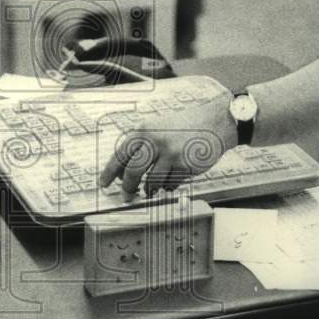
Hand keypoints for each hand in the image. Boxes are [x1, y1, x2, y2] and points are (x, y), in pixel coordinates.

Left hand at [98, 82, 237, 195]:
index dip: (109, 172)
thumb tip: (123, 173)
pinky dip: (168, 186)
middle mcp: (154, 141)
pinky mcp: (184, 166)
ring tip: (151, 189)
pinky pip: (169, 184)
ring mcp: (170, 154)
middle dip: (128, 188)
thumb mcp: (157, 128)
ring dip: (150, 190)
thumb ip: (140, 147)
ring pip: (151, 182)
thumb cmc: (184, 126)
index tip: (104, 184)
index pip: (120, 155)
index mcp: (143, 131)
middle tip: (127, 196)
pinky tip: (172, 178)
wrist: (214, 122)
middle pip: (132, 172)